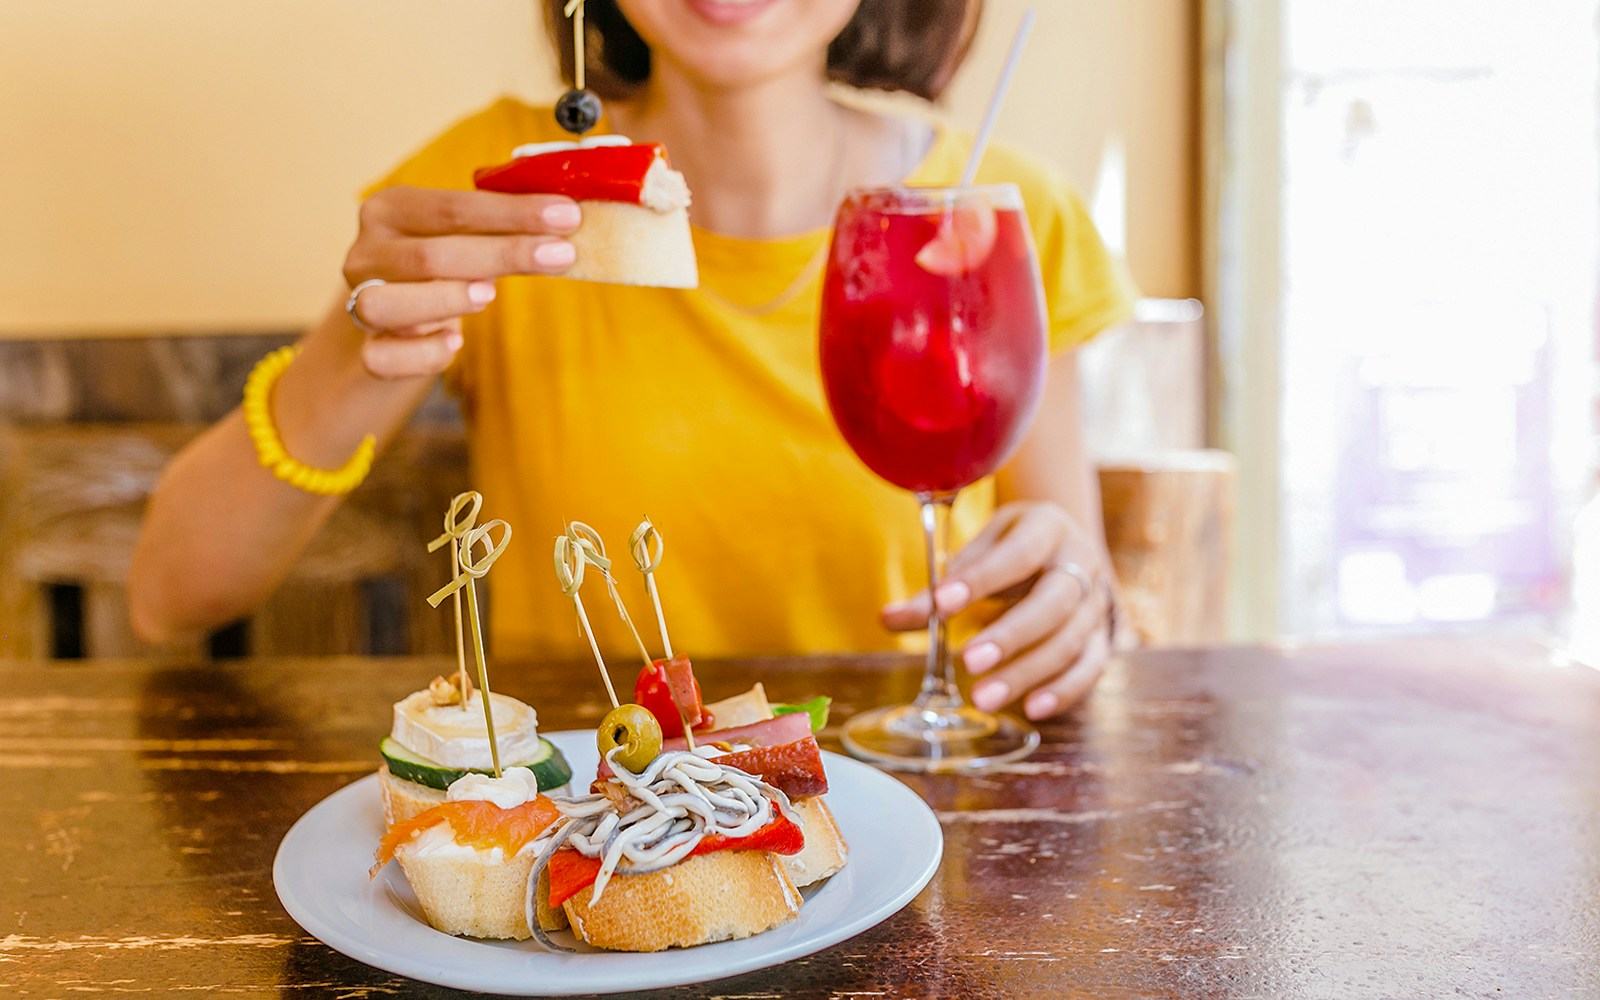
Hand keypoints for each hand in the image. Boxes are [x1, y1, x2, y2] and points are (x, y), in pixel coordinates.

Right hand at [340, 186, 581, 377]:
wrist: (400, 314)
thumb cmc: (446, 263)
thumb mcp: (469, 235)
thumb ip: (505, 224)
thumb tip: (569, 217)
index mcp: (390, 209)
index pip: (452, 207)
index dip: (511, 213)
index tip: (566, 216)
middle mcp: (366, 254)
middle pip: (429, 255)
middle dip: (501, 254)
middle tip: (560, 255)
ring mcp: (359, 304)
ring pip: (385, 304)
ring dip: (443, 298)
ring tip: (490, 293)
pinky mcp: (368, 352)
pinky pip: (383, 358)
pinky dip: (421, 354)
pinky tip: (455, 344)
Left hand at [881, 501, 1113, 719]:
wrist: (1064, 544)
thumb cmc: (1011, 547)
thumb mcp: (978, 551)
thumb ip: (940, 587)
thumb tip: (887, 619)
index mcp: (1047, 528)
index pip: (1018, 554)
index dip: (982, 579)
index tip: (942, 602)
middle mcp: (1080, 563)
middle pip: (1053, 602)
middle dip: (1011, 634)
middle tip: (969, 661)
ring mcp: (1095, 602)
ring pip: (1071, 641)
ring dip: (1027, 672)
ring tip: (984, 697)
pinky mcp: (1101, 636)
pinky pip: (1090, 667)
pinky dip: (1063, 690)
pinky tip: (1031, 709)